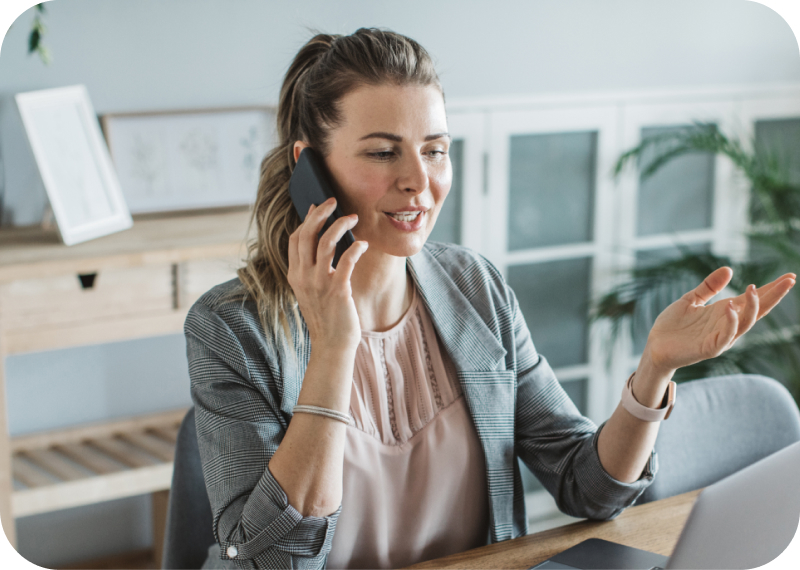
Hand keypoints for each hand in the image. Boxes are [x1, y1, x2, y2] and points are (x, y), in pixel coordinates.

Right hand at [287, 197, 368, 352]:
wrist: (332, 344)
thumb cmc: (327, 315)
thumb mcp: (312, 290)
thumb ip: (312, 268)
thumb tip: (322, 242)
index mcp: (295, 275)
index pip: (296, 239)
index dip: (306, 220)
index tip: (317, 207)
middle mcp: (304, 277)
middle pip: (307, 234)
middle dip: (321, 214)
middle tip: (334, 201)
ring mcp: (320, 283)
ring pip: (325, 242)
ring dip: (340, 225)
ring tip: (353, 218)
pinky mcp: (338, 290)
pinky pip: (346, 260)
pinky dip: (356, 248)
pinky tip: (363, 244)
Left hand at [643, 267, 795, 373]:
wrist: (656, 346)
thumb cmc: (674, 325)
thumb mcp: (692, 300)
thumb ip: (709, 287)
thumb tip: (729, 269)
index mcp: (725, 312)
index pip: (753, 299)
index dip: (771, 288)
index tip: (790, 276)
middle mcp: (727, 324)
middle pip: (757, 310)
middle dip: (774, 296)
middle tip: (789, 280)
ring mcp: (721, 337)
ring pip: (745, 323)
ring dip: (752, 307)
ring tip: (753, 289)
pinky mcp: (709, 348)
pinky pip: (725, 336)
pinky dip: (730, 322)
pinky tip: (730, 307)